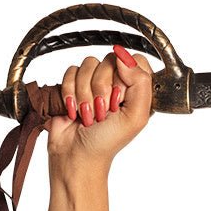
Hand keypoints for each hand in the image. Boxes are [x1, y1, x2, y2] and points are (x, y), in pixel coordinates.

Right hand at [46, 44, 153, 174]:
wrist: (77, 154)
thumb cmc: (107, 142)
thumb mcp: (135, 117)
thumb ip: (140, 84)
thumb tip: (125, 55)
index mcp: (137, 92)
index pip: (137, 61)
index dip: (126, 76)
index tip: (119, 97)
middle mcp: (117, 84)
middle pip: (110, 60)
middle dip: (102, 88)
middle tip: (102, 111)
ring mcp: (94, 82)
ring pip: (88, 64)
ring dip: (85, 93)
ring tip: (88, 114)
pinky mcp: (73, 83)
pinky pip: (70, 70)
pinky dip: (70, 92)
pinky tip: (74, 110)